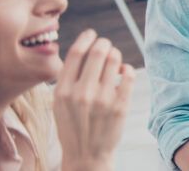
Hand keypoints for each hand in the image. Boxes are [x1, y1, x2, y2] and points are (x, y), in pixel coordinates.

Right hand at [53, 29, 135, 170]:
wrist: (87, 154)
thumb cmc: (73, 125)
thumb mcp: (60, 102)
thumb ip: (68, 79)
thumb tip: (84, 49)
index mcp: (63, 90)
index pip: (76, 53)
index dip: (86, 38)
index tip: (92, 34)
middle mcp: (82, 93)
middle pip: (98, 52)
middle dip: (104, 43)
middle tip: (106, 45)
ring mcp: (103, 99)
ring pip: (115, 60)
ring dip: (116, 55)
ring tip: (114, 59)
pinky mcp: (120, 105)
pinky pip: (129, 74)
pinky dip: (127, 69)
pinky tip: (123, 73)